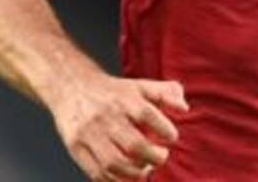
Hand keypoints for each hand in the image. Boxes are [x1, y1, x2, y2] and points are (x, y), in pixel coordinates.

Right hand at [50, 73, 189, 179]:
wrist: (72, 87)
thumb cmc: (114, 92)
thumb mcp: (141, 86)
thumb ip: (167, 93)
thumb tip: (184, 108)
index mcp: (124, 98)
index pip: (147, 114)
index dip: (165, 130)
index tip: (171, 137)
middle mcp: (106, 116)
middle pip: (133, 144)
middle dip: (153, 157)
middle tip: (161, 157)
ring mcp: (89, 133)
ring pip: (114, 163)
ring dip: (135, 173)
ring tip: (146, 170)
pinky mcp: (76, 147)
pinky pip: (96, 172)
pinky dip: (115, 180)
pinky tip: (127, 176)